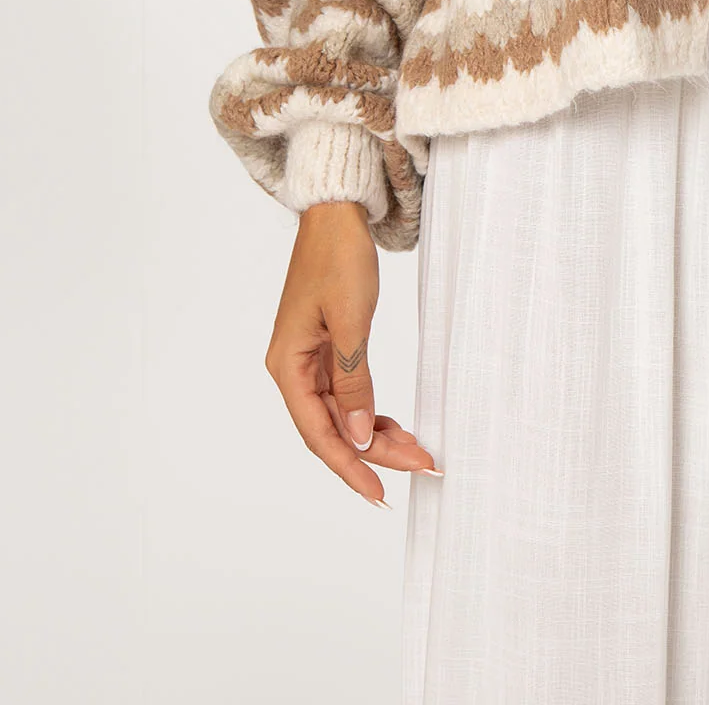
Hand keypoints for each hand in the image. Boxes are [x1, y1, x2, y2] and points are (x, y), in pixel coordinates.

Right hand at [265, 199, 439, 503]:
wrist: (337, 214)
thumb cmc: (338, 258)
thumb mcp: (351, 321)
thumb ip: (353, 381)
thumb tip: (358, 435)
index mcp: (287, 365)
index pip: (318, 433)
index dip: (350, 466)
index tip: (382, 493)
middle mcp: (292, 368)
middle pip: (331, 428)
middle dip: (374, 453)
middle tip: (420, 467)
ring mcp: (309, 359)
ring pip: (342, 414)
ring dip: (376, 434)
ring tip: (416, 450)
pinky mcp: (328, 348)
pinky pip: (346, 393)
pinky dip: (371, 410)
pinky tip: (395, 424)